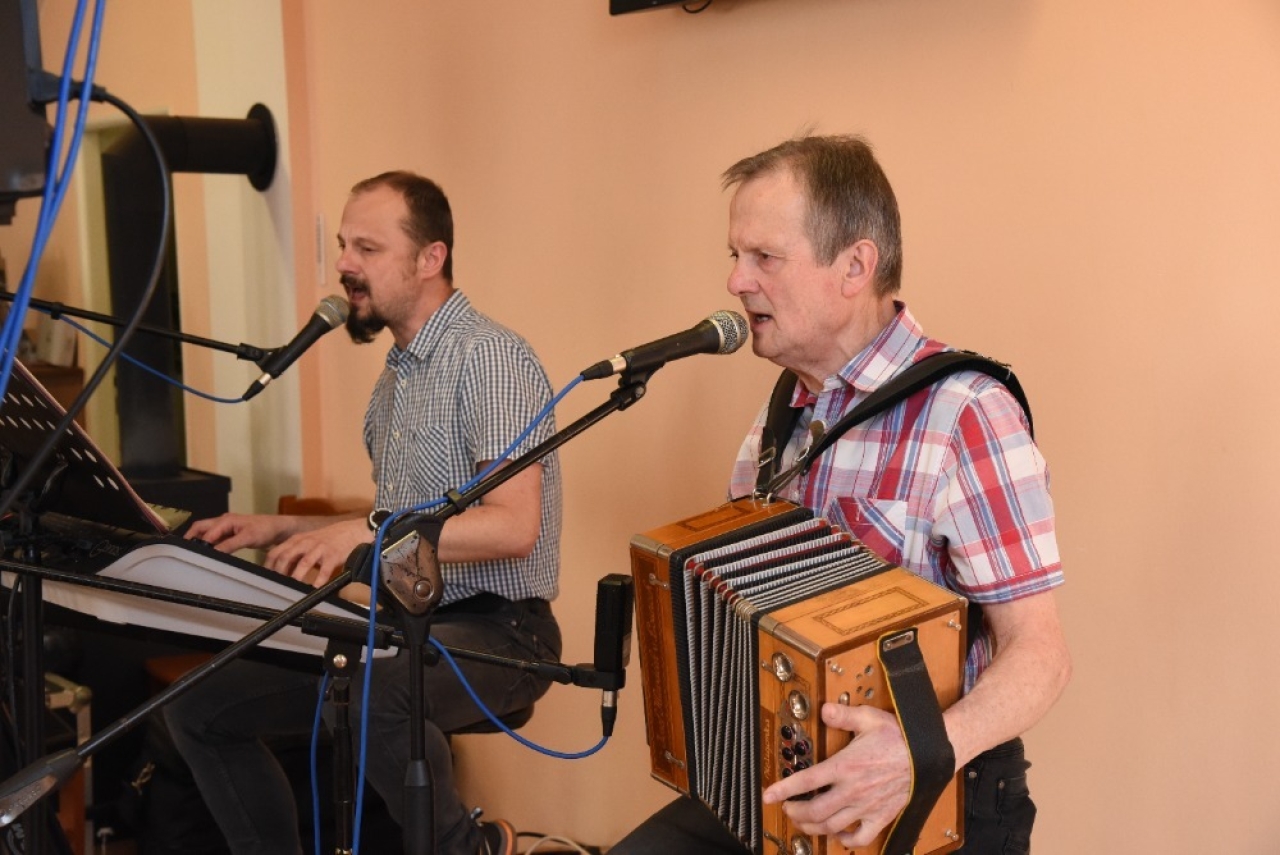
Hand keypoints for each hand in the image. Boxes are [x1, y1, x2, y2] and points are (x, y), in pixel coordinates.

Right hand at [184, 513, 293, 552]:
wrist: (278, 529)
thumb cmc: (265, 529)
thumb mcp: (247, 538)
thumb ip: (229, 545)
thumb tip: (213, 553)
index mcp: (226, 521)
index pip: (206, 532)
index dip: (198, 543)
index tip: (192, 555)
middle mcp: (223, 522)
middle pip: (200, 528)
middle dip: (190, 537)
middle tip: (183, 552)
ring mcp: (226, 527)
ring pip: (206, 533)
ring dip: (199, 541)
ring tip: (192, 554)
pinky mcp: (230, 534)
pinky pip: (215, 538)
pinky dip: (209, 544)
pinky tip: (207, 553)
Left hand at [263, 517, 370, 586]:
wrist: (351, 531)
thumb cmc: (328, 539)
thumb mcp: (308, 541)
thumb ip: (294, 554)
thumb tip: (281, 571)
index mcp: (297, 540)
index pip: (276, 552)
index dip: (269, 566)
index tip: (266, 578)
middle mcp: (306, 542)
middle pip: (286, 557)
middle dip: (279, 572)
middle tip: (277, 585)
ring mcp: (320, 548)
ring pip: (304, 563)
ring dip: (296, 576)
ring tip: (293, 588)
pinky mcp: (333, 556)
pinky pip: (324, 570)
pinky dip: (318, 581)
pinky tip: (315, 588)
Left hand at [762, 703, 912, 848]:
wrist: (930, 754)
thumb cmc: (900, 736)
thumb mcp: (869, 718)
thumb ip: (843, 715)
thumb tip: (824, 710)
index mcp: (845, 765)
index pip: (806, 781)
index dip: (783, 789)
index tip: (768, 795)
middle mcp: (852, 790)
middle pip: (814, 811)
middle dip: (794, 812)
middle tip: (787, 808)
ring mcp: (867, 806)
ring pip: (832, 826)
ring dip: (812, 827)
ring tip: (803, 822)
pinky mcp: (881, 817)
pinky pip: (860, 837)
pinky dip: (845, 840)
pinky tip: (838, 834)